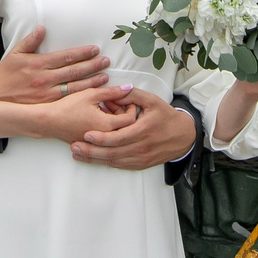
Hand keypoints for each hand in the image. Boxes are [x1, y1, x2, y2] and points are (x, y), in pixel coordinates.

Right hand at [0, 25, 110, 104]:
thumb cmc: (7, 74)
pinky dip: (81, 97)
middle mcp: (45, 78)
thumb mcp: (16, 53)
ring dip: (91, 82)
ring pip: (74, 87)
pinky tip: (92, 94)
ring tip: (104, 77)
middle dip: (92, 65)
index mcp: (39, 64)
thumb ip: (30, 41)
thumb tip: (42, 28)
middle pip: (74, 71)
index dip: (82, 53)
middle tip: (105, 61)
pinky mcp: (48, 105)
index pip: (65, 57)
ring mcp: (47, 93)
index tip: (94, 49)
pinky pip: (68, 100)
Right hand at [30, 84, 147, 144]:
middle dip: (123, 111)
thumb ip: (112, 92)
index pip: (131, 119)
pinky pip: (106, 136)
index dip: (131, 107)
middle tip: (112, 100)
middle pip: (125, 127)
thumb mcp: (91, 95)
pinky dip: (106, 125)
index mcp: (107, 125)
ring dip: (114, 118)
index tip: (125, 98)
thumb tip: (129, 88)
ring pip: (116, 132)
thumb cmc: (68, 107)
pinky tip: (97, 114)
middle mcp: (105, 137)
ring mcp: (98, 142)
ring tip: (103, 106)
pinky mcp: (92, 144)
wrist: (49, 121)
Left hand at [71, 96, 197, 169]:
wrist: (183, 136)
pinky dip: (105, 163)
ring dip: (94, 159)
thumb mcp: (153, 101)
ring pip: (114, 161)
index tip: (86, 135)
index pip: (119, 137)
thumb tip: (116, 92)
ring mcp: (141, 158)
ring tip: (77, 154)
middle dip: (92, 151)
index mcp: (143, 130)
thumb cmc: (165, 116)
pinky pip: (120, 165)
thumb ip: (133, 96)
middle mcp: (141, 147)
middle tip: (74, 147)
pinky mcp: (140, 165)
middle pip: (113, 152)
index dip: (102, 138)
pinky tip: (92, 159)